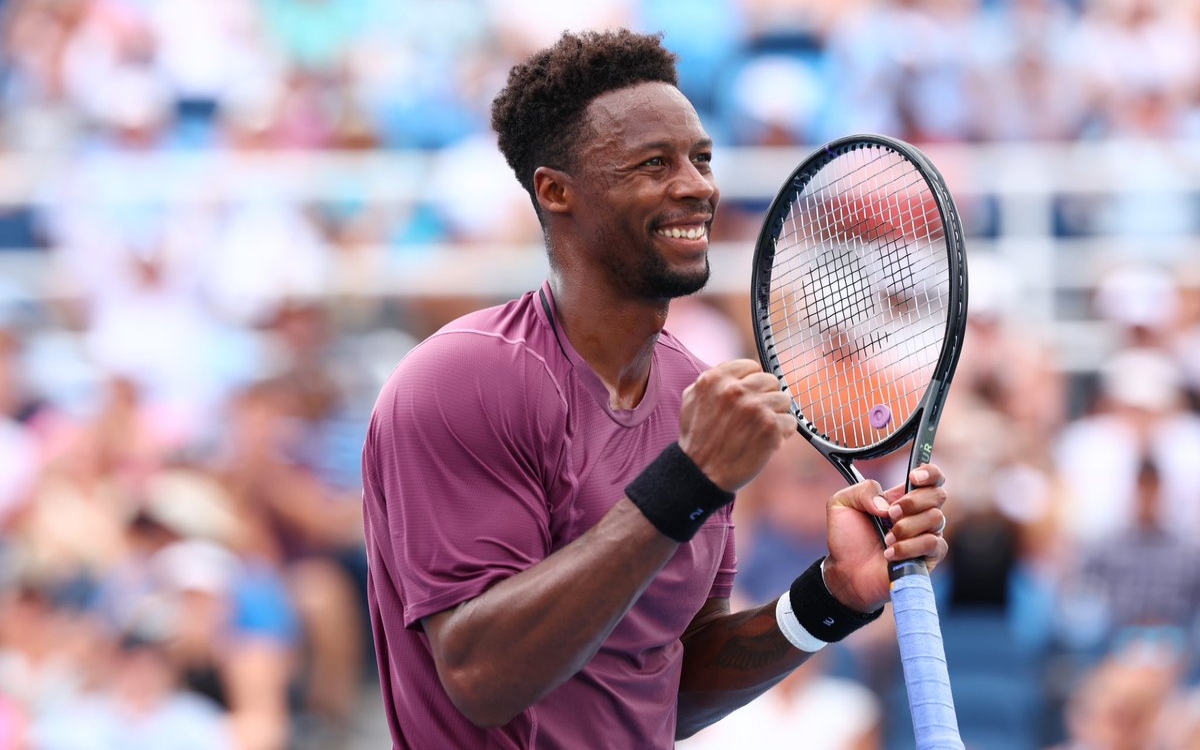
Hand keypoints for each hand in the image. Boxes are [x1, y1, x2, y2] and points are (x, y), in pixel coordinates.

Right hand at [677, 359, 794, 491]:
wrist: (701, 473)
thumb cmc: (697, 438)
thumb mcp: (692, 399)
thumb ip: (714, 381)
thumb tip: (739, 371)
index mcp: (716, 379)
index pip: (752, 367)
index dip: (751, 384)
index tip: (746, 398)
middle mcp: (736, 390)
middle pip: (771, 381)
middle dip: (766, 398)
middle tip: (753, 418)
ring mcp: (755, 407)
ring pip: (784, 400)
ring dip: (775, 416)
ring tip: (758, 431)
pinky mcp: (770, 427)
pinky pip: (790, 422)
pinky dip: (781, 434)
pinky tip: (764, 442)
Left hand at [821, 464, 949, 612]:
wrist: (846, 571)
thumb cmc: (847, 538)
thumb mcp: (842, 504)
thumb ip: (862, 491)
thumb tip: (887, 504)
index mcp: (902, 497)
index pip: (932, 477)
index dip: (930, 472)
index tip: (914, 477)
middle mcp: (919, 514)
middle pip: (938, 495)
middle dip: (912, 502)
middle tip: (889, 515)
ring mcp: (927, 535)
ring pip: (936, 518)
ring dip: (907, 527)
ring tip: (886, 539)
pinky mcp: (929, 557)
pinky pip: (933, 544)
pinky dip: (909, 547)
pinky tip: (890, 553)